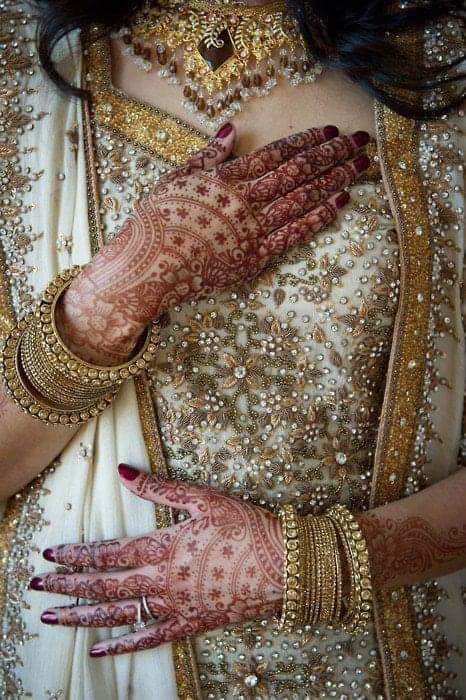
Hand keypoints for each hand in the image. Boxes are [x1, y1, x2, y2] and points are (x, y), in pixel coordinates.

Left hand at [30, 464, 284, 657]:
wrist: (283, 567)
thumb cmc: (246, 528)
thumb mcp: (204, 499)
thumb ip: (159, 488)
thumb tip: (122, 472)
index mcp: (164, 548)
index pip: (109, 552)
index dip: (77, 553)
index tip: (50, 553)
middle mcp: (162, 582)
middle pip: (105, 586)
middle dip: (66, 587)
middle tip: (36, 587)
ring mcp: (175, 607)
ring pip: (119, 615)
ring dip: (82, 617)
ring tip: (52, 618)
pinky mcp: (190, 625)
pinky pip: (150, 639)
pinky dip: (122, 646)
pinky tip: (99, 651)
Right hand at [59, 123, 369, 363]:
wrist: (148, 269)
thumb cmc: (156, 223)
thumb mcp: (175, 179)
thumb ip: (207, 155)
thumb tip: (231, 129)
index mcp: (226, 178)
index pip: (276, 154)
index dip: (306, 142)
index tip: (330, 132)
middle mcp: (245, 200)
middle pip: (297, 172)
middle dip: (332, 155)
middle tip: (360, 143)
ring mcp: (253, 229)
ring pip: (302, 199)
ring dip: (335, 181)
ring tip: (360, 167)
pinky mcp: (256, 257)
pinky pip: (294, 234)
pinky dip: (319, 217)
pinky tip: (340, 202)